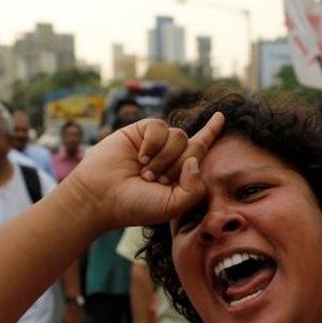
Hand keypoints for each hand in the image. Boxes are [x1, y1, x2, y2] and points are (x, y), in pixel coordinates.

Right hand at [64, 113, 224, 231]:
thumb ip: (193, 187)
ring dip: (164, 158)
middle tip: (155, 182)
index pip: (200, 149)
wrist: (101, 196)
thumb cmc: (135, 206)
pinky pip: (160, 127)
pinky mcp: (140, 131)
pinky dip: (153, 143)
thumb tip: (194, 160)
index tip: (220, 117)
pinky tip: (140, 156)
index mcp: (179, 174)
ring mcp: (155, 143)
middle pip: (193, 147)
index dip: (210, 133)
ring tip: (145, 172)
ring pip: (179, 136)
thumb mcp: (172, 205)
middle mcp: (169, 156)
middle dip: (177, 166)